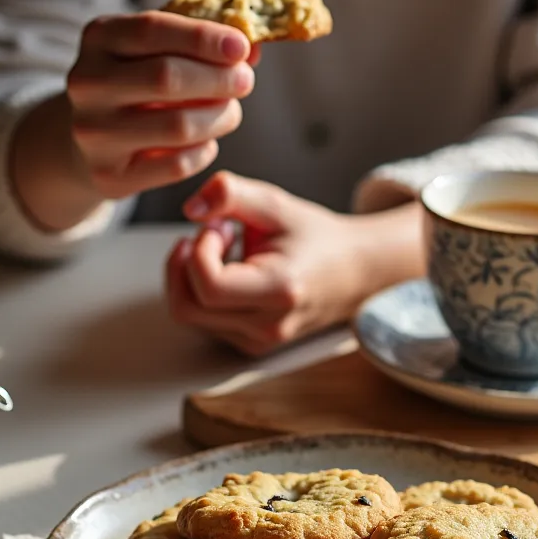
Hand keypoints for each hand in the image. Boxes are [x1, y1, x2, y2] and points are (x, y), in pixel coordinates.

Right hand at [64, 11, 258, 198]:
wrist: (88, 140)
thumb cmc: (136, 84)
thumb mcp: (158, 51)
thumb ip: (200, 44)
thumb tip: (253, 48)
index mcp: (98, 38)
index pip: (152, 30)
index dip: (202, 38)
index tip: (241, 48)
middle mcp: (87, 83)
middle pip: (166, 77)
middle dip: (218, 79)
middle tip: (245, 81)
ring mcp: (94, 133)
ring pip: (177, 126)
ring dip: (218, 117)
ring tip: (230, 112)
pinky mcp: (109, 175)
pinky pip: (176, 165)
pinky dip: (203, 152)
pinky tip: (206, 142)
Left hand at [165, 172, 392, 356]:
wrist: (352, 272)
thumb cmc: (315, 237)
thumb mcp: (276, 203)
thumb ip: (231, 192)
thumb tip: (191, 207)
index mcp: (280, 291)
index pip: (209, 286)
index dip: (200, 250)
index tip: (218, 225)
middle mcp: (268, 327)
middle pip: (187, 307)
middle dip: (186, 264)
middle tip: (213, 233)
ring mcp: (258, 342)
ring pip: (189, 315)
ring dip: (192, 275)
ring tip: (224, 246)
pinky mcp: (249, 345)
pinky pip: (202, 321)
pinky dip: (201, 290)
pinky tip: (228, 267)